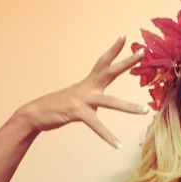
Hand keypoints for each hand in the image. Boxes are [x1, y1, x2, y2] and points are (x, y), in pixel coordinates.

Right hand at [16, 35, 147, 147]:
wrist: (34, 114)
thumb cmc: (58, 107)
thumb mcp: (78, 100)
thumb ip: (92, 101)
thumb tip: (101, 106)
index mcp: (88, 83)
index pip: (103, 62)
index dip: (113, 50)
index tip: (124, 37)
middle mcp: (87, 88)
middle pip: (110, 72)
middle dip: (126, 63)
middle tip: (141, 54)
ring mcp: (82, 99)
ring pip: (111, 102)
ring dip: (129, 107)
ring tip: (145, 111)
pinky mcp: (77, 113)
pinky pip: (96, 126)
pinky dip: (108, 137)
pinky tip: (119, 145)